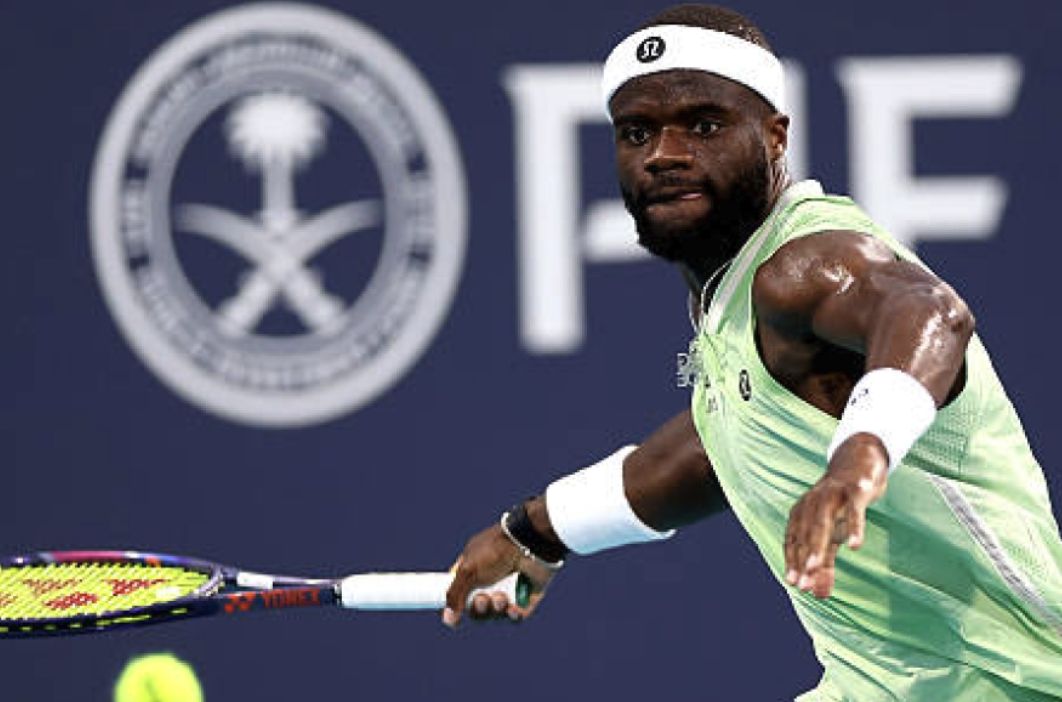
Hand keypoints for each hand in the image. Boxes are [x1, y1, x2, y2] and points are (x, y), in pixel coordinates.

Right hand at [442, 523, 556, 627]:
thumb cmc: (495, 550)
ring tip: (501, 599)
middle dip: (478, 608)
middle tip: (482, 599)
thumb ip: (454, 594)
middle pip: (477, 609)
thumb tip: (448, 619)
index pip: (460, 592)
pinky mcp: (527, 597)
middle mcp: (490, 580)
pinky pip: (517, 616)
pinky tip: (512, 610)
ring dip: (496, 610)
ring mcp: (510, 589)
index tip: (453, 615)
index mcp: (473, 569)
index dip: (456, 605)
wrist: (529, 542)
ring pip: (496, 614)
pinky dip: (513, 616)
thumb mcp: (467, 570)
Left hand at [784, 433, 888, 597]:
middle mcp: (812, 503)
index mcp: (802, 513)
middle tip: (802, 584)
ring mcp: (832, 495)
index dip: (793, 562)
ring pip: (822, 522)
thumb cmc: (842, 505)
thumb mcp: (833, 535)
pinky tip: (855, 545)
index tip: (795, 584)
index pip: (793, 541)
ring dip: (818, 545)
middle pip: (804, 534)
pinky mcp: (854, 490)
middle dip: (802, 560)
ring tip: (815, 567)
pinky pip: (854, 510)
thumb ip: (825, 564)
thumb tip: (819, 596)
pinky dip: (854, 526)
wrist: (861, 463)